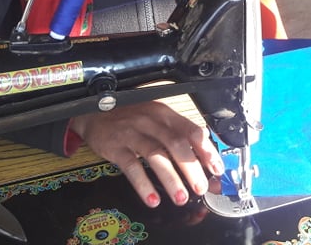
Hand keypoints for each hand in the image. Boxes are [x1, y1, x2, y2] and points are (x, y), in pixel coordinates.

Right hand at [70, 101, 223, 207]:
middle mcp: (150, 121)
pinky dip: (143, 184)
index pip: (191, 130)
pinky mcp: (115, 146)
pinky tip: (152, 198)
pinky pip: (131, 166)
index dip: (206, 150)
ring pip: (156, 155)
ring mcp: (132, 133)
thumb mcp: (156, 116)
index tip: (216, 168)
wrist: (94, 111)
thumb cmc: (130, 116)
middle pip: (175, 144)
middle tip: (201, 187)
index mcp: (164, 113)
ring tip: (181, 197)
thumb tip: (204, 147)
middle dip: (191, 168)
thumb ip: (178, 130)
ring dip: (170, 179)